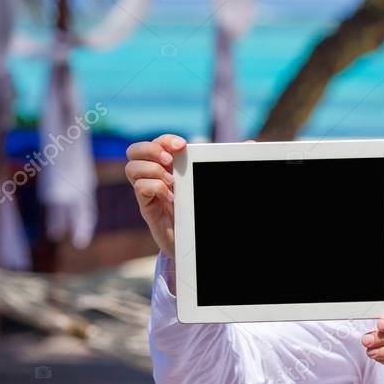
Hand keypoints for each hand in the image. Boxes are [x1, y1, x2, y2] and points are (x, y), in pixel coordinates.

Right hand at [126, 134, 254, 258]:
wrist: (197, 243)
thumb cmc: (203, 209)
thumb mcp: (214, 183)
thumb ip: (228, 164)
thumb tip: (251, 143)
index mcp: (170, 166)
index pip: (157, 143)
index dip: (165, 139)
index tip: (183, 146)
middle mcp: (156, 176)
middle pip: (134, 150)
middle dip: (151, 150)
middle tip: (171, 161)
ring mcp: (149, 192)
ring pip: (132, 168)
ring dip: (153, 170)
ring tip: (172, 182)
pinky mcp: (147, 208)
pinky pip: (140, 189)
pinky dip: (155, 188)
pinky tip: (171, 198)